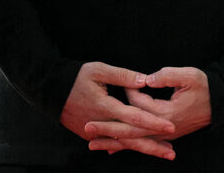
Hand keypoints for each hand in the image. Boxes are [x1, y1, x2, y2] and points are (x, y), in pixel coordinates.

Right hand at [60, 62, 175, 160]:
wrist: (51, 91)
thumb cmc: (75, 77)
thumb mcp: (98, 70)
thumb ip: (123, 75)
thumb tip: (145, 80)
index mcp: (106, 106)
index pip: (134, 117)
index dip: (153, 123)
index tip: (170, 126)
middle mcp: (102, 123)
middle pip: (131, 138)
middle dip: (153, 145)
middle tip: (173, 151)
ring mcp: (95, 132)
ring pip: (124, 143)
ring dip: (144, 148)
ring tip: (164, 153)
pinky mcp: (91, 135)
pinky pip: (113, 143)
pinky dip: (128, 146)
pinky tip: (141, 149)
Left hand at [86, 65, 210, 155]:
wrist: (218, 103)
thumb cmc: (204, 87)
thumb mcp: (189, 75)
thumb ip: (167, 76)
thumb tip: (148, 78)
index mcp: (166, 114)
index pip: (139, 106)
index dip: (129, 91)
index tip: (125, 81)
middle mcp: (162, 129)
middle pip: (130, 131)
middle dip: (107, 129)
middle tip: (86, 128)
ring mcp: (163, 135)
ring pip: (134, 141)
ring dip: (112, 142)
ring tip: (92, 144)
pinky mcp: (163, 135)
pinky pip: (141, 142)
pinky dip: (126, 146)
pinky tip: (113, 149)